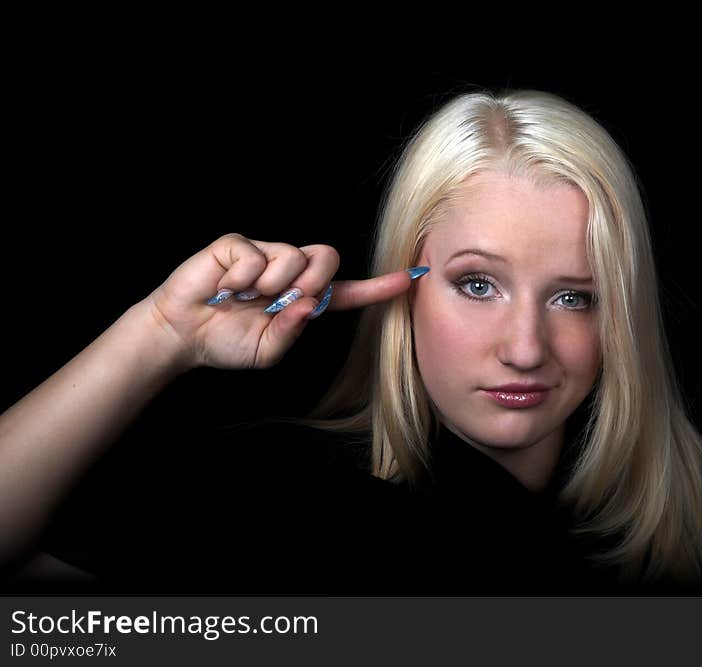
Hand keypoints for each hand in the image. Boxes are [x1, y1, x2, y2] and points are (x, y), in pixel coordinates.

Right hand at [142, 233, 425, 369]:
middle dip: (309, 281)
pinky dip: (241, 278)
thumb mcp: (267, 350)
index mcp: (304, 300)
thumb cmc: (227, 342)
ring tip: (244, 296)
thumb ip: (292, 331)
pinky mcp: (239, 245)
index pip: (348, 292)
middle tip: (278, 300)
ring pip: (293, 255)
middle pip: (326, 257)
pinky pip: (256, 254)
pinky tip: (225, 288)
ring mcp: (266, 255)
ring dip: (270, 283)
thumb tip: (310, 305)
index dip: (378, 286)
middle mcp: (290, 272)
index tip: (411, 278)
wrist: (183, 335)